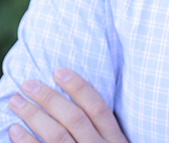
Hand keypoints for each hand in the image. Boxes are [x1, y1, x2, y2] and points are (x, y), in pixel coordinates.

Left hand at [7, 69, 127, 142]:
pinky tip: (14, 131)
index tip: (59, 71)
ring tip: (15, 102)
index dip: (78, 87)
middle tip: (28, 83)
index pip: (97, 107)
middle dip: (49, 98)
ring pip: (56, 136)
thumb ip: (101, 135)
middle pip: (73, 118)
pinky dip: (26, 142)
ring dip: (33, 115)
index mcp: (115, 142)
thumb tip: (73, 110)